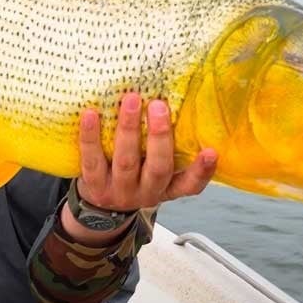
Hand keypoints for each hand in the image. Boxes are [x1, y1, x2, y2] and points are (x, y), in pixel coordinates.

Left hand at [76, 92, 217, 212]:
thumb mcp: (153, 168)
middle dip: (159, 136)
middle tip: (159, 105)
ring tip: (131, 100)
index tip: (212, 151)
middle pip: (158, 168)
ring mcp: (120, 192)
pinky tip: (91, 114)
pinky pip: (92, 160)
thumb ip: (165, 146)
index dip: (202, 171)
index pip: (190, 185)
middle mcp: (147, 193)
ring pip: (126, 161)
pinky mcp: (94, 186)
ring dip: (128, 129)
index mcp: (168, 188)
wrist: (98, 206)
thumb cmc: (134, 174)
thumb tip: (171, 97)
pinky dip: (90, 136)